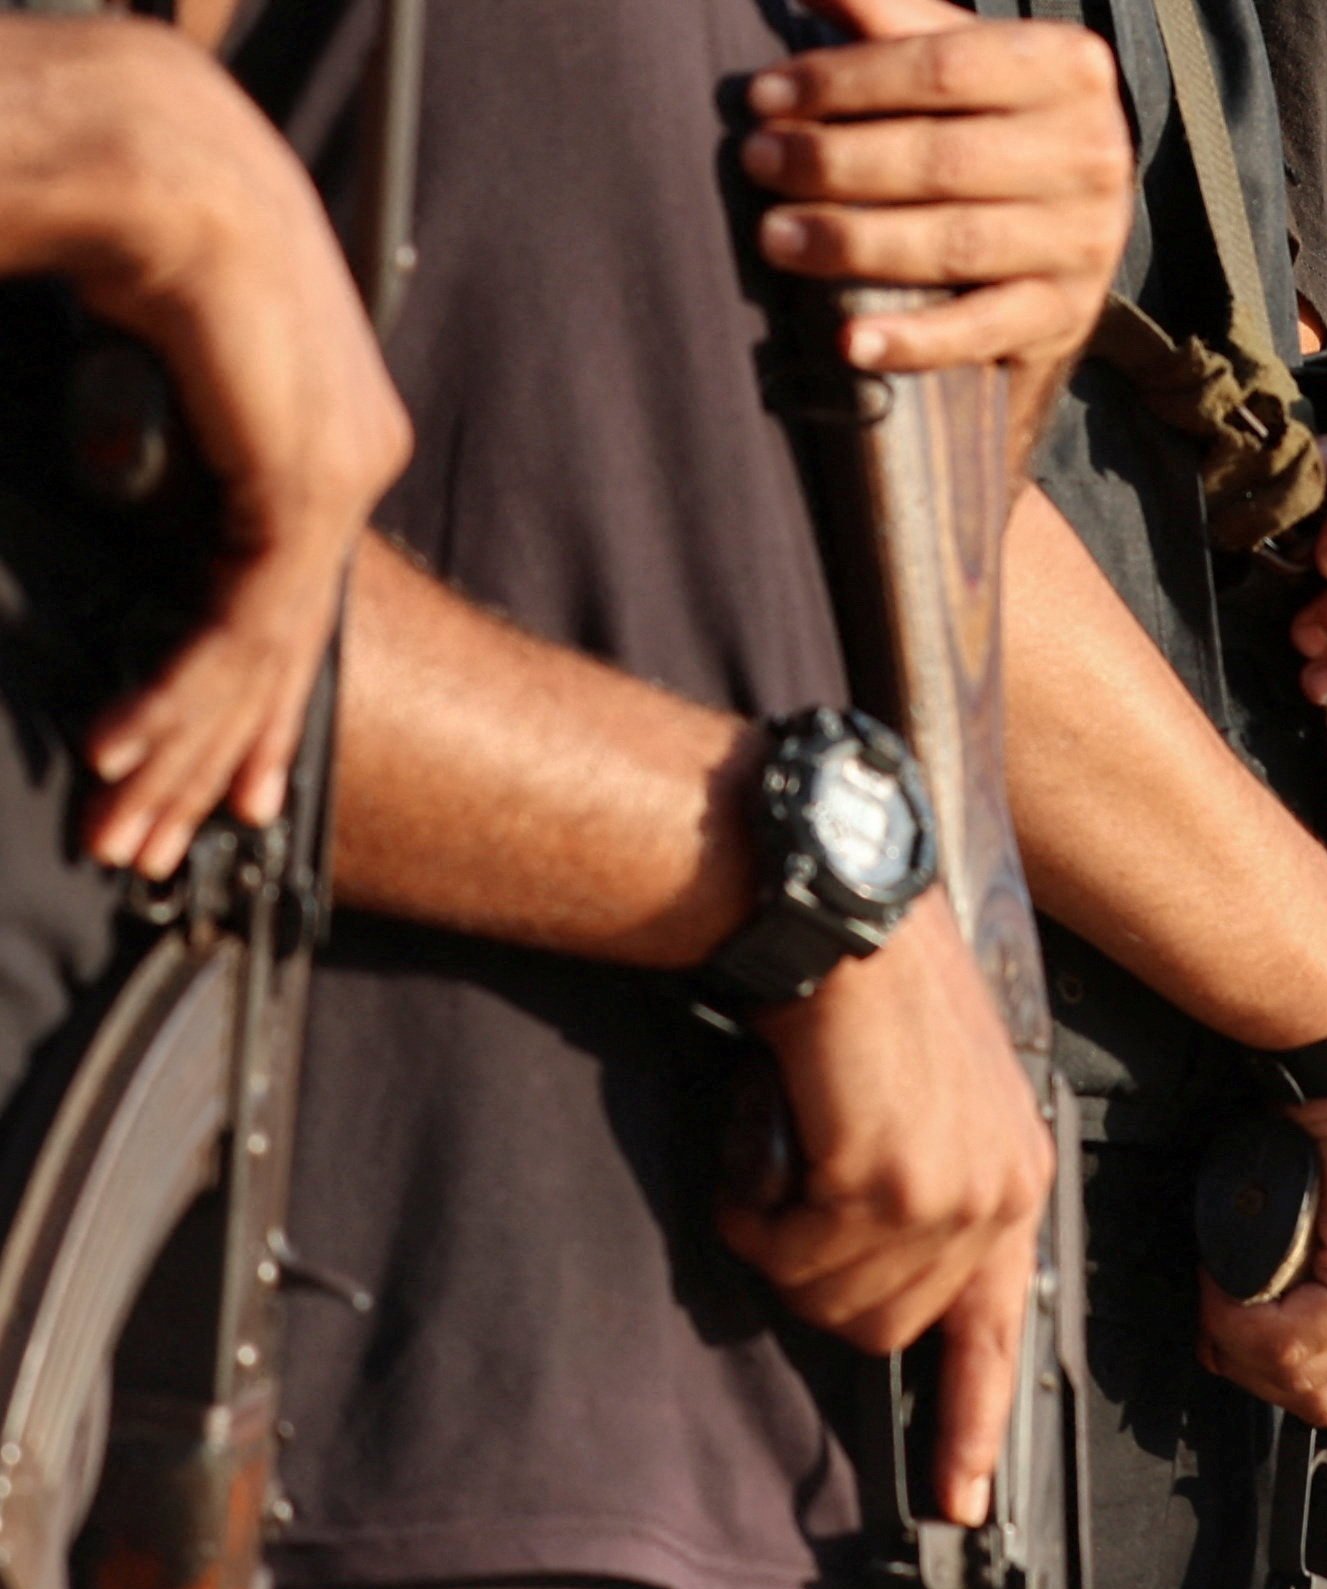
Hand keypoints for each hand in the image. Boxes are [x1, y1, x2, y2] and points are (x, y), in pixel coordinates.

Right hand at [47, 17, 410, 878]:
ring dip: (183, 751)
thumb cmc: (152, 238)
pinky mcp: (300, 483)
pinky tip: (131, 751)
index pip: (292, 606)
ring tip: (134, 832)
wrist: (163, 164)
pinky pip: (240, 623)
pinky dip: (180, 694)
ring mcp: (336, 476)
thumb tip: (151, 493)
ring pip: (260, 656)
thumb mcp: (176, 377)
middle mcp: (353, 463)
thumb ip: (186, 456)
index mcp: (333, 441)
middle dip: (211, 760)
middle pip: (282, 652)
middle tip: (161, 845)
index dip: (254, 708)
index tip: (219, 784)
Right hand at [720, 899, 1055, 1525]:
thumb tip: (864, 1277)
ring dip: (775, 1233)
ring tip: (782, 1137)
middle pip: (879, 1332)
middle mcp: (996, 1197)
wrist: (846, 913)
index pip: (998, 1333)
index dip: (971, 1424)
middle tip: (786, 1181)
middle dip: (811, 1276)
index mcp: (1015, 1180)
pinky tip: (766, 1126)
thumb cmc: (870, 993)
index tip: (960, 1501)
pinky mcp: (882, 1185)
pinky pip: (783, 1252)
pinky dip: (750, 1198)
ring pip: (824, 1300)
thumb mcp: (932, 1101)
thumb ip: (922, 1190)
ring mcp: (944, 1196)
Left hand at [744, 0, 1132, 374]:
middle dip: (835, 162)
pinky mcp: (1064, 315)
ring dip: (853, 243)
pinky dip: (913, 341)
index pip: (943, 67)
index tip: (764, 97)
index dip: (845, 80)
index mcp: (1070, 66)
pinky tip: (850, 344)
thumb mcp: (960, 57)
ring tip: (775, 238)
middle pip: (942, 157)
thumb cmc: (992, 125)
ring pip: (954, 243)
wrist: (1069, 232)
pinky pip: (980, 330)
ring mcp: (1084, 242)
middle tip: (758, 164)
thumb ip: (890, 17)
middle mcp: (1092, 153)